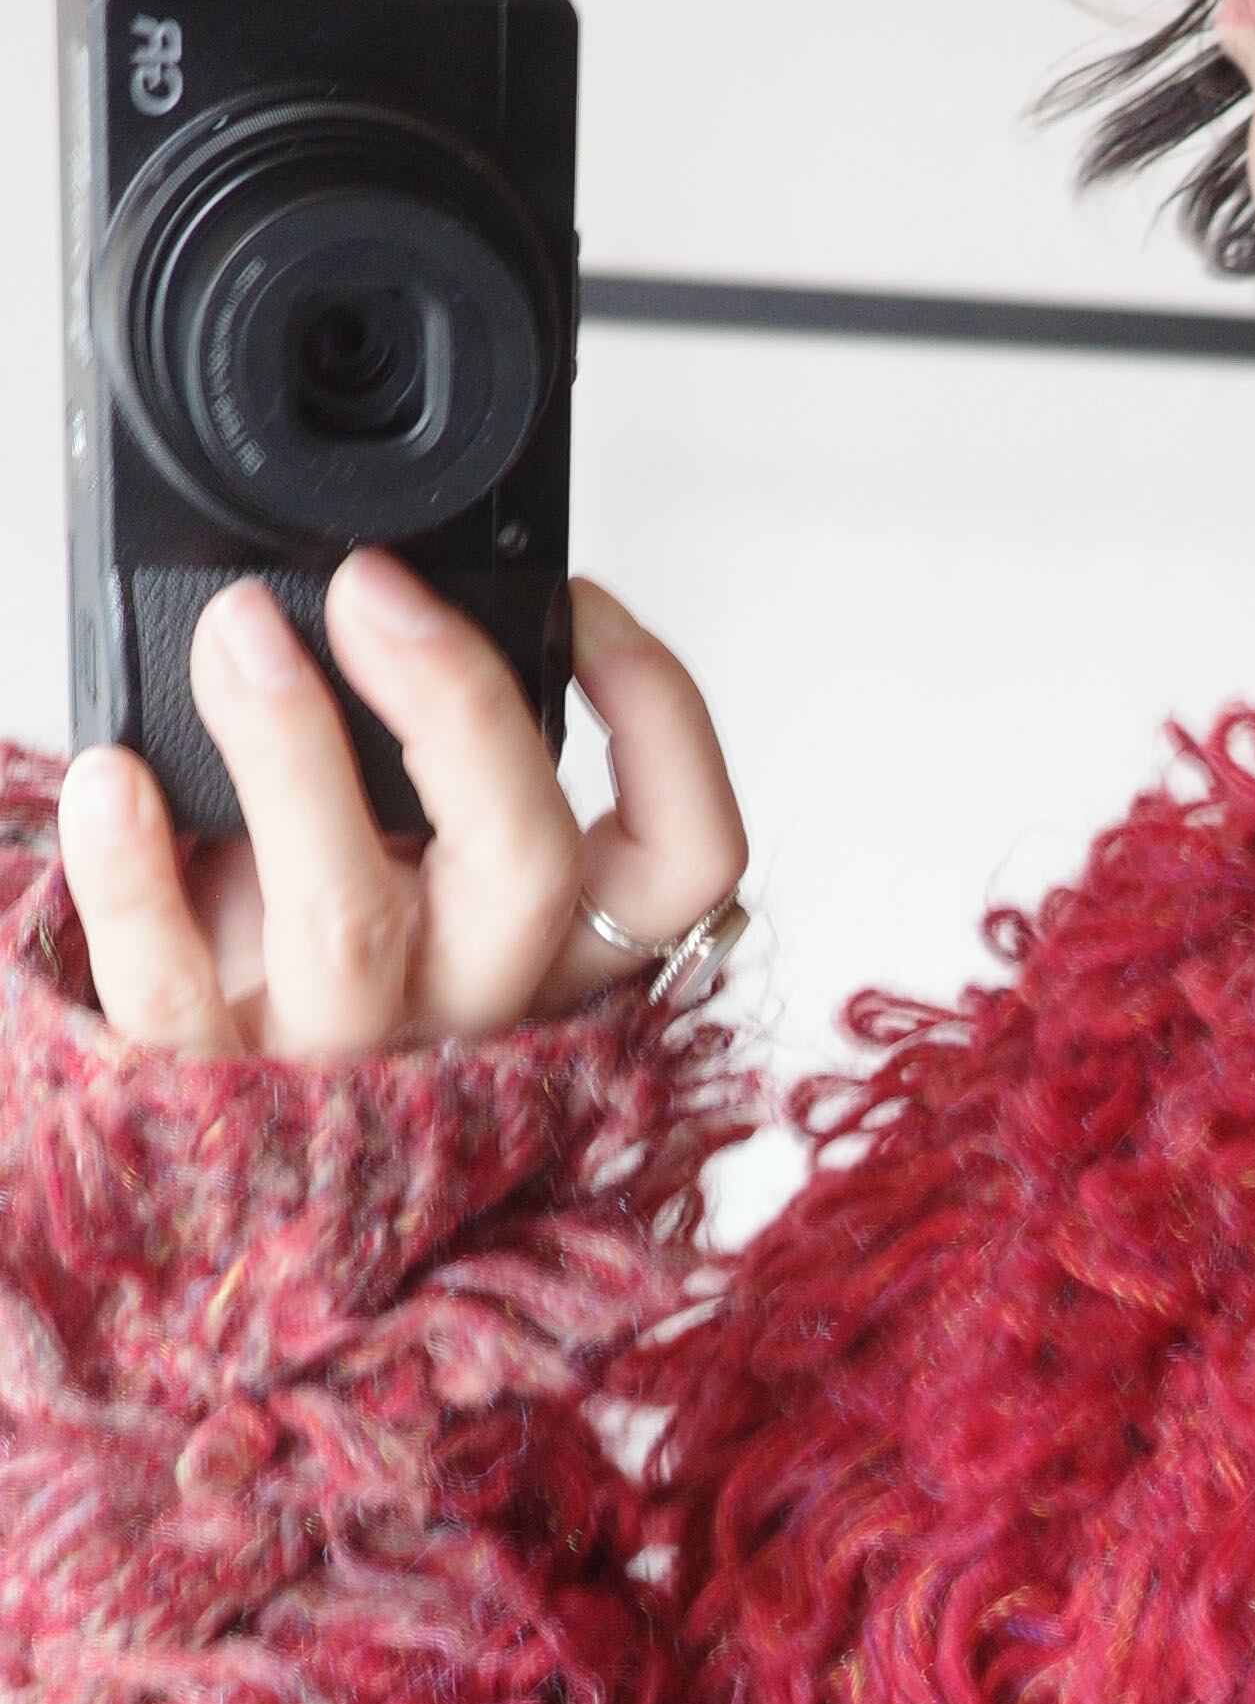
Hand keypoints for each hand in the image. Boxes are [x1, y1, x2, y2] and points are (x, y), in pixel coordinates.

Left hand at [53, 551, 745, 1062]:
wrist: (197, 1111)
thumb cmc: (303, 957)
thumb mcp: (408, 852)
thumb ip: (431, 765)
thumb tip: (395, 593)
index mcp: (553, 953)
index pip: (686, 861)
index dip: (661, 718)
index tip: (576, 604)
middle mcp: (477, 1013)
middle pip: (530, 873)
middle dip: (459, 702)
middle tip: (372, 591)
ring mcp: (349, 1061)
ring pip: (351, 925)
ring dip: (290, 751)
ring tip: (236, 636)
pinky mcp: (212, 1088)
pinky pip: (174, 990)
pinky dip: (135, 871)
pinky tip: (119, 779)